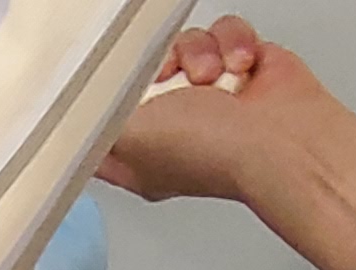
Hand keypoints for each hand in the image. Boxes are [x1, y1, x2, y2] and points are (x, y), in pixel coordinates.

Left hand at [96, 19, 324, 203]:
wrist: (283, 140)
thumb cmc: (213, 153)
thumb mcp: (126, 142)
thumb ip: (92, 122)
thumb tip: (73, 113)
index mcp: (140, 152)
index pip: (104, 119)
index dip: (101, 96)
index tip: (104, 79)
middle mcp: (174, 121)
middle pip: (140, 67)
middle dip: (155, 63)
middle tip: (167, 75)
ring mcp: (208, 92)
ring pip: (182, 41)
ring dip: (197, 52)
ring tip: (212, 77)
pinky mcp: (240, 65)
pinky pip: (222, 30)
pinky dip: (232, 43)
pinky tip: (241, 68)